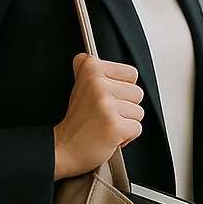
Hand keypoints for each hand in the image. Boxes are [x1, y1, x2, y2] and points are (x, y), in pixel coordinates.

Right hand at [51, 53, 142, 178]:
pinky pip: (137, 128)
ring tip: (106, 124)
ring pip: (138, 111)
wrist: (64, 148)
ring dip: (126, 122)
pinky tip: (110, 135)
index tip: (105, 97)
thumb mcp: (79, 86)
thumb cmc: (76, 121)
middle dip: (125, 106)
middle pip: (137, 92)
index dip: (122, 88)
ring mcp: (106, 104)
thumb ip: (91, 70)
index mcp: (91, 68)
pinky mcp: (114, 125)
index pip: (131, 73)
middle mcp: (98, 83)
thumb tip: (87, 55)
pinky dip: (127, 137)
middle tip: (105, 114)